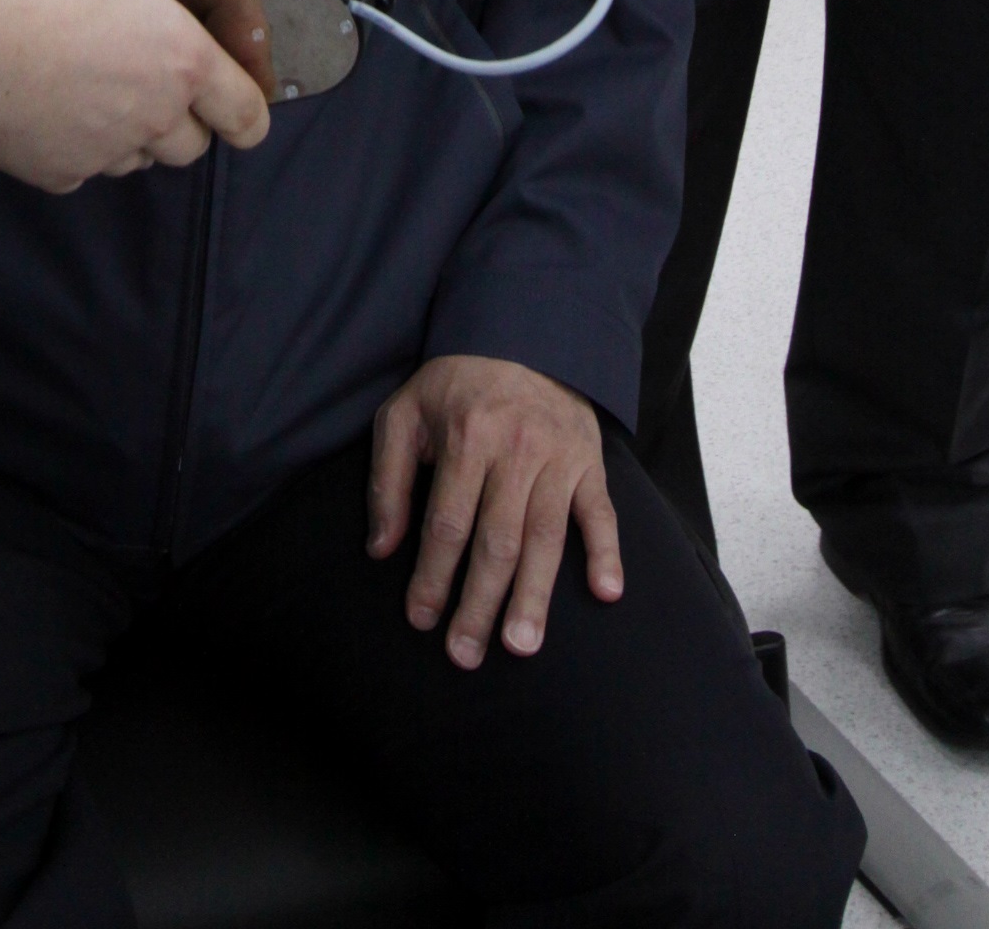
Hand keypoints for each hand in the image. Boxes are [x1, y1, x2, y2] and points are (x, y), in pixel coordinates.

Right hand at [0, 0, 272, 190]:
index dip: (250, 115)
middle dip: (185, 123)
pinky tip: (56, 116)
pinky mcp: (55, 170)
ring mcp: (103, 150)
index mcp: (180, 60)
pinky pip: (81, 171)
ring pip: (138, 161)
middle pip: (192, 144)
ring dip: (133, 138)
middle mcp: (150, 115)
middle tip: (162, 91)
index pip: (243, 110)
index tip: (247, 116)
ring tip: (105, 98)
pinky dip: (77, 152)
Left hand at [367, 355, 619, 667]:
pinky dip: (607, 552)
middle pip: (496, 541)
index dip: (432, 575)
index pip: (447, 522)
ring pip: (546, 538)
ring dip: (534, 596)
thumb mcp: (405, 413)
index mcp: (466, 438)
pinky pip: (602, 513)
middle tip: (465, 654)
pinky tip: (606, 592)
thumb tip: (380, 549)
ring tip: (521, 645)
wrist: (525, 333)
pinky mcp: (590, 463)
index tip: (420, 618)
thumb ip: (388, 480)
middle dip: (479, 603)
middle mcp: (515, 452)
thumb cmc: (456, 383)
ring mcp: (558, 460)